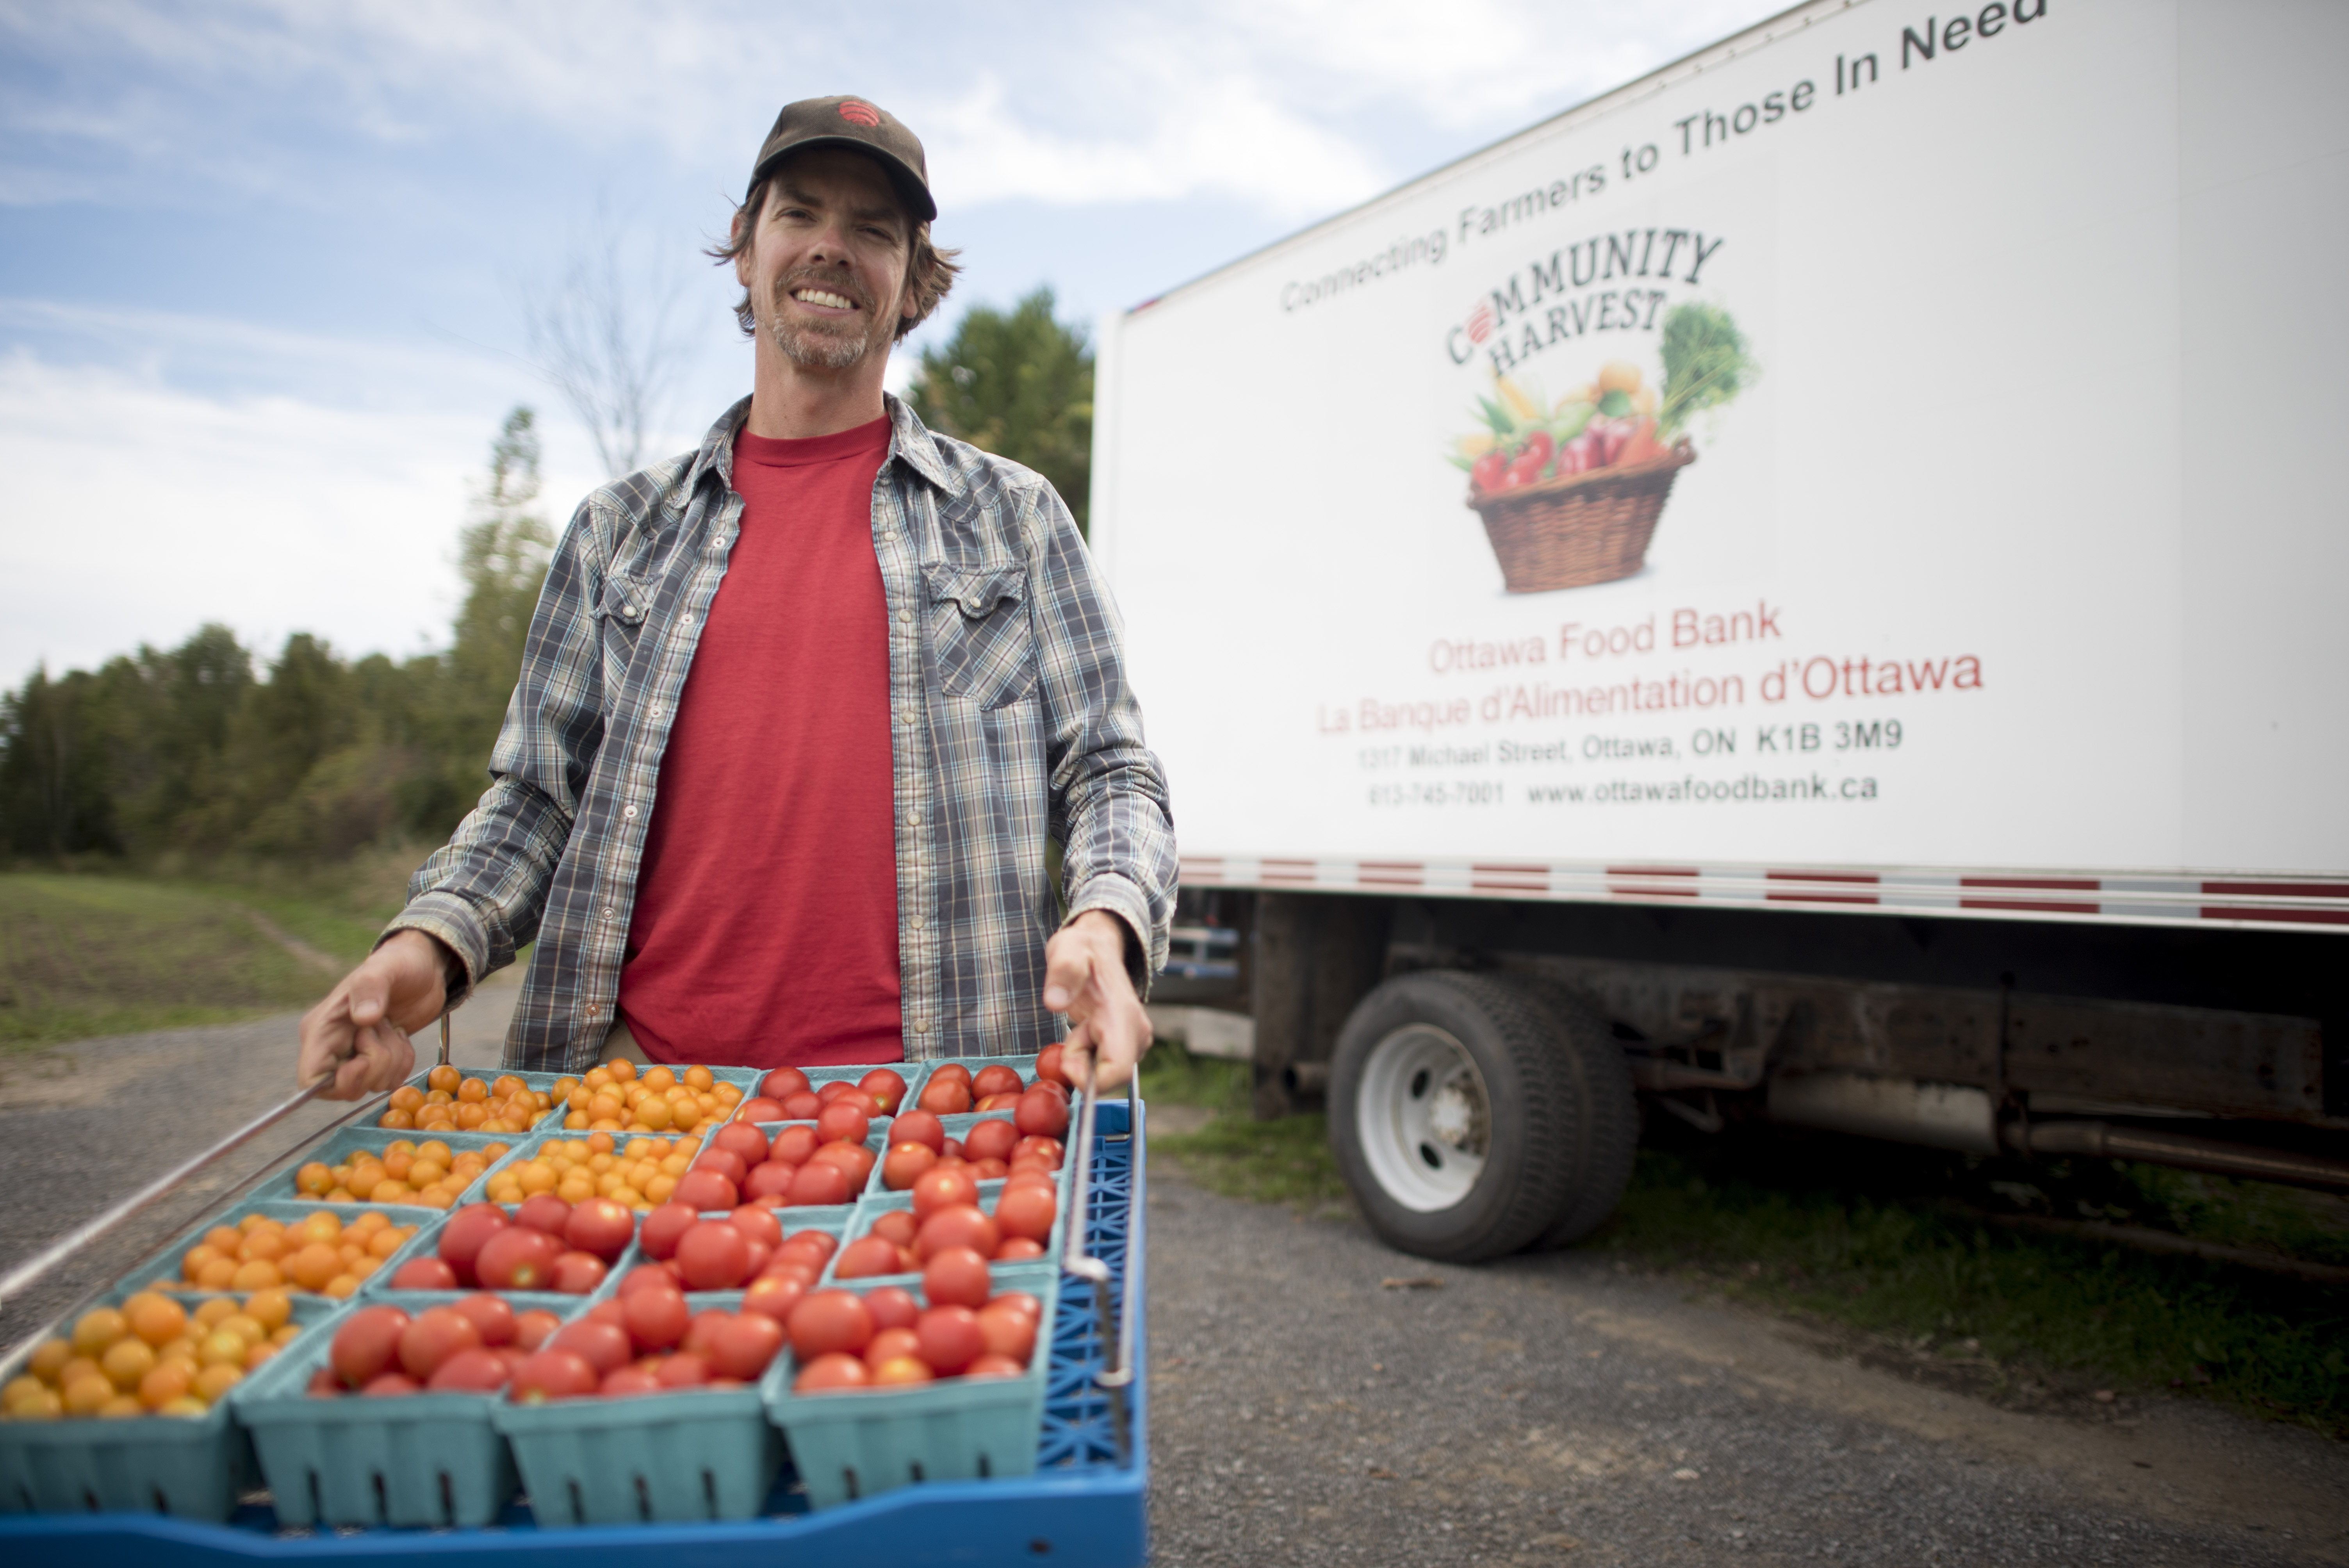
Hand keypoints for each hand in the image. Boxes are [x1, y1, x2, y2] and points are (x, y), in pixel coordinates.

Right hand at [295, 930, 448, 1099]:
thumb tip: (364, 1018)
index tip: (365, 1060)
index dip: (339, 1081)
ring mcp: (355, 1055)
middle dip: (375, 1066)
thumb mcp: (386, 967)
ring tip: (393, 1026)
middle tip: (385, 1030)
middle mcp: (332, 1047)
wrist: (424, 968)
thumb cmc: (400, 963)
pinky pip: (389, 1081)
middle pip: (343, 1088)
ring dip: (392, 1060)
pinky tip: (402, 1036)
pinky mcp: (376, 1060)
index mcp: (321, 1028)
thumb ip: (370, 986)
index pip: (311, 1079)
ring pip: (370, 1085)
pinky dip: (403, 1064)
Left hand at [1043, 910, 1152, 1093]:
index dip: (1088, 1078)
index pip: (1118, 1070)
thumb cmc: (1082, 950)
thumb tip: (1055, 1002)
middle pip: (1107, 1077)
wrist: (1098, 948)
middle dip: (1080, 1064)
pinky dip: (1087, 1057)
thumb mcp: (1067, 949)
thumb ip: (1063, 971)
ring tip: (1079, 1025)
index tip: (1065, 1059)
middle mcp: (1137, 1033)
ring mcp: (1134, 1042)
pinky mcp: (1127, 1047)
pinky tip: (1086, 1030)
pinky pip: (1102, 1069)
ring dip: (1082, 1058)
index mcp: (1122, 1015)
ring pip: (1102, 1074)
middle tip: (1072, 1031)